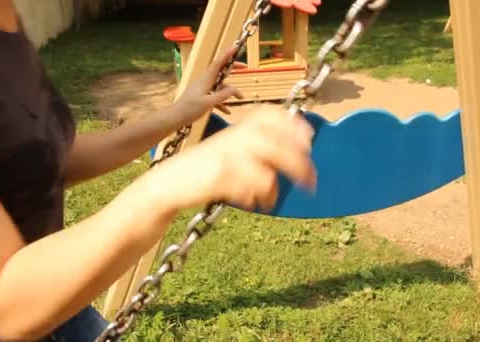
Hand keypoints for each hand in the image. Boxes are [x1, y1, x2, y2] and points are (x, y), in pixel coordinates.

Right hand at [141, 107, 316, 213]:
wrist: (168, 183)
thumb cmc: (203, 170)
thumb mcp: (226, 149)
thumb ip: (253, 148)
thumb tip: (292, 155)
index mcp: (236, 130)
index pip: (267, 115)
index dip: (291, 123)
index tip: (308, 137)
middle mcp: (233, 139)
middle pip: (275, 144)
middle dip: (298, 162)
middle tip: (310, 180)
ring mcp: (226, 157)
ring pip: (267, 170)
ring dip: (276, 187)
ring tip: (274, 199)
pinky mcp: (220, 178)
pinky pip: (250, 188)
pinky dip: (259, 198)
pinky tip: (257, 204)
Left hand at [174, 47, 244, 121]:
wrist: (175, 117)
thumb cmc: (190, 109)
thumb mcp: (209, 102)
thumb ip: (223, 95)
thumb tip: (235, 89)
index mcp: (206, 79)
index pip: (218, 63)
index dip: (227, 54)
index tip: (235, 47)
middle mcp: (205, 81)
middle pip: (221, 71)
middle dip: (232, 69)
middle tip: (244, 67)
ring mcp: (203, 89)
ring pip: (219, 86)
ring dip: (230, 91)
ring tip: (240, 98)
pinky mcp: (201, 97)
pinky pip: (214, 96)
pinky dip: (221, 102)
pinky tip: (227, 111)